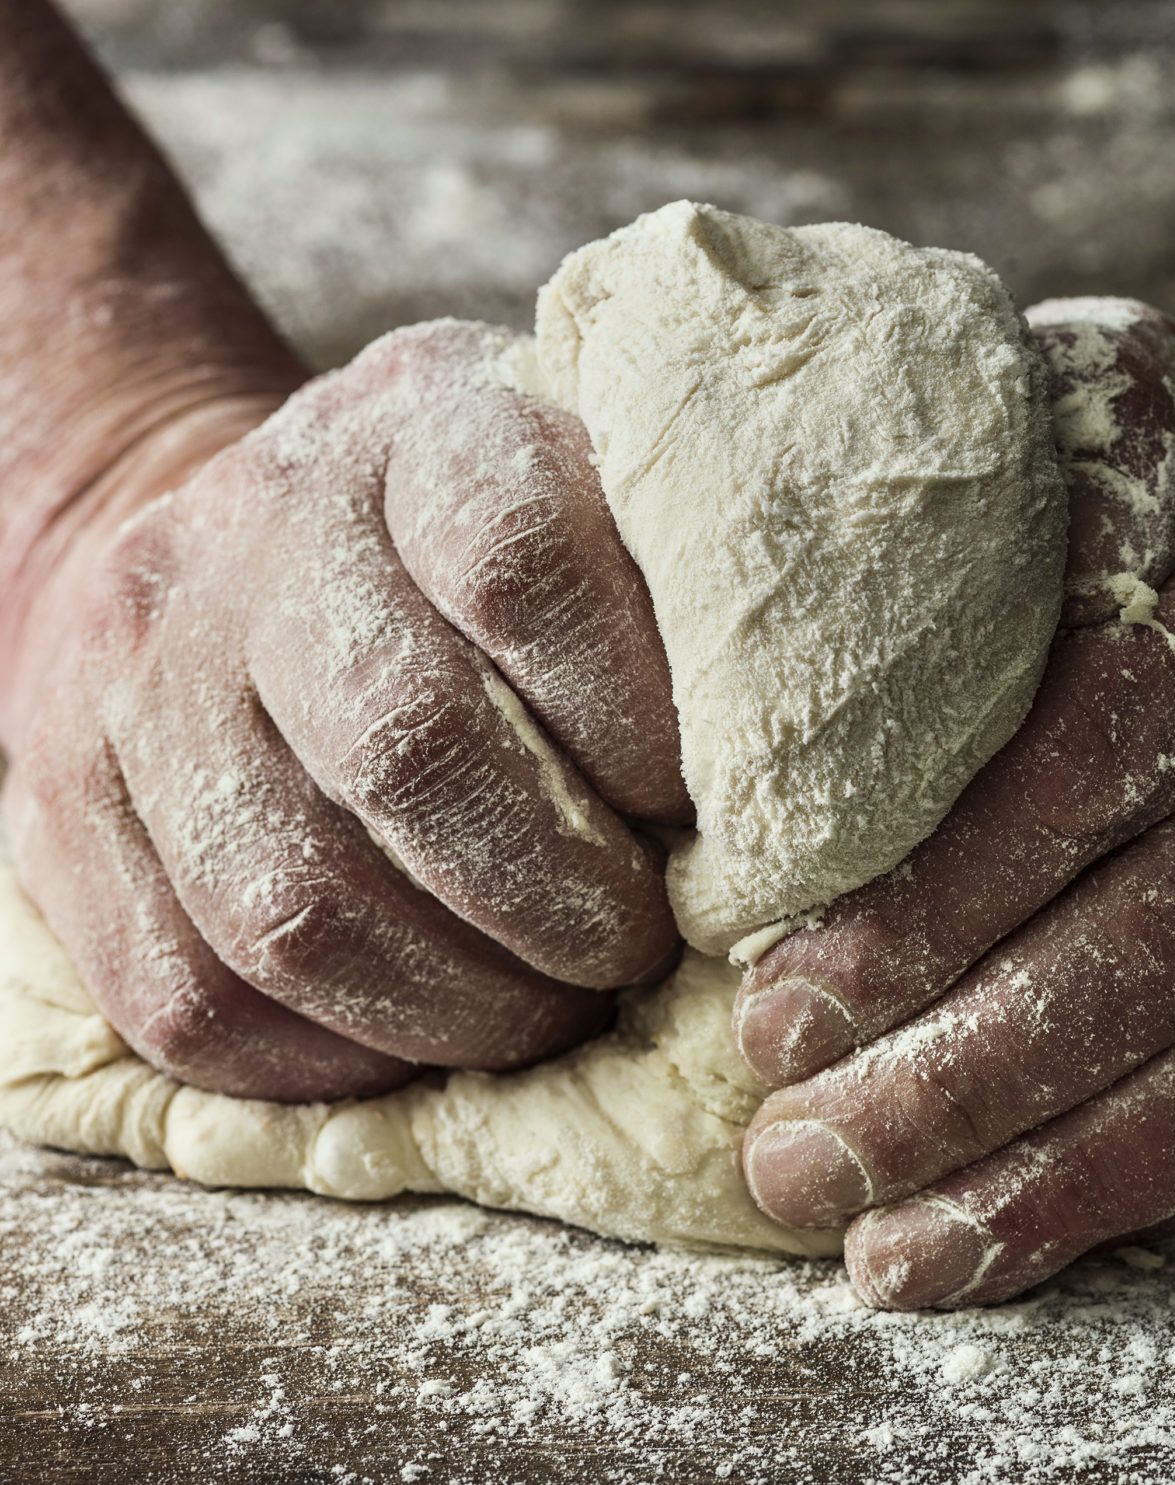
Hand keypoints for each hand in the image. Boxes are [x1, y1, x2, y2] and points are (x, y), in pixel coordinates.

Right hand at [3, 320, 688, 1101]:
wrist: (230, 531)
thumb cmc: (472, 541)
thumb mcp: (581, 482)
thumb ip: (674, 580)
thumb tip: (792, 784)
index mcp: (420, 425)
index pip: (516, 555)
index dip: (627, 714)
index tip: (697, 809)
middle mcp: (262, 528)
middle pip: (405, 744)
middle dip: (555, 896)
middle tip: (633, 949)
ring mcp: (142, 668)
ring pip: (290, 901)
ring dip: (454, 1003)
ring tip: (544, 1011)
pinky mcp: (64, 803)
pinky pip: (188, 993)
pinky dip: (328, 1059)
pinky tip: (419, 1041)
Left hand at [735, 308, 1174, 1306]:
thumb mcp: (1093, 432)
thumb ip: (967, 521)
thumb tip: (732, 666)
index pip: (1093, 752)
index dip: (931, 899)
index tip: (775, 1010)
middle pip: (1165, 929)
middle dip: (965, 1071)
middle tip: (797, 1160)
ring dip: (1051, 1174)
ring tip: (884, 1252)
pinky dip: (1158, 1194)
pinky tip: (1018, 1241)